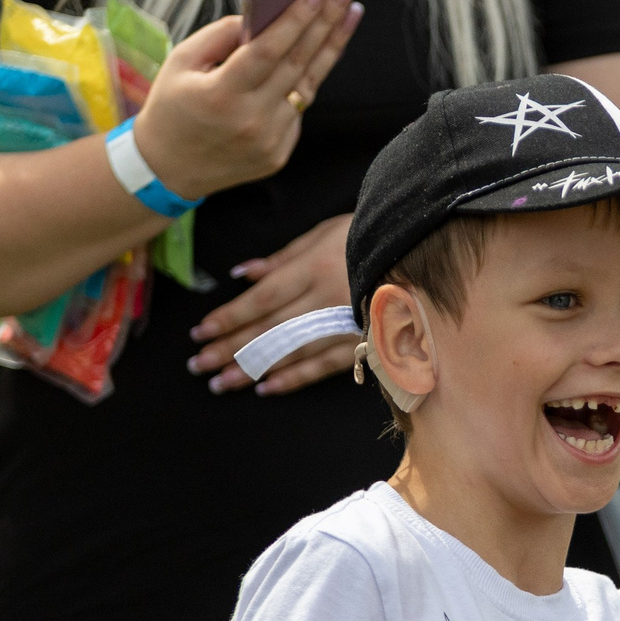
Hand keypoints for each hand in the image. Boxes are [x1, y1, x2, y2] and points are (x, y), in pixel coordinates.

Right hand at [131, 0, 363, 200]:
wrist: (169, 168)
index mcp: (221, 95)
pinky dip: (307, 78)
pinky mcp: (279, 153)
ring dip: (331, 46)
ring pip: (307, 85)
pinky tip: (321, 49)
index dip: (296, 19)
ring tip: (350, 12)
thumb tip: (263, 15)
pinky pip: (299, 108)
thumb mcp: (182, 61)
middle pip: (298, 63)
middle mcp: (250, 120)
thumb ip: (222, 35)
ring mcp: (269, 141)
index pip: (268, 51)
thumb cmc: (172, 107)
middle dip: (326, 21)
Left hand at [189, 213, 356, 394]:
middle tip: (198, 366)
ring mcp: (345, 324)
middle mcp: (325, 299)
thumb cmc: (367, 236)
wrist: (420, 250)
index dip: (229, 318)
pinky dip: (296, 377)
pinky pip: (326, 364)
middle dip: (230, 349)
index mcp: (313, 268)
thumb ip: (282, 257)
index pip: (262, 299)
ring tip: (222, 383)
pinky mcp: (364, 342)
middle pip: (269, 329)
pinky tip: (268, 388)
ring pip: (292, 351)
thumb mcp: (324, 233)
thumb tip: (243, 275)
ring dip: (254, 369)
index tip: (201, 333)